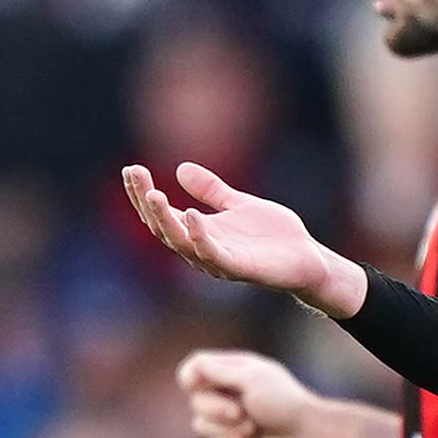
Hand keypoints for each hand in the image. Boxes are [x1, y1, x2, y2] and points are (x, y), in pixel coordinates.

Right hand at [124, 162, 366, 313]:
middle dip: (145, 202)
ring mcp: (218, 261)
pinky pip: (212, 253)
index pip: (161, 215)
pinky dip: (199, 235)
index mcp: (199, 233)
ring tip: (153, 194)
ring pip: (180, 243)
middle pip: (163, 228)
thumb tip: (180, 169)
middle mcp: (201, 249)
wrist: (307, 257)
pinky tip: (191, 214)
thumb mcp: (238, 203)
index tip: (131, 169)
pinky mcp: (239, 268)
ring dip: (164, 219)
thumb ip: (211, 190)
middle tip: (135, 175)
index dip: (142, 194)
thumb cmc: (273, 236)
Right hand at [179, 348, 325, 437]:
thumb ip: (217, 371)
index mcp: (233, 372)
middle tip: (240, 411)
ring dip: (225, 429)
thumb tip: (189, 371)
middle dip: (214, 408)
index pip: (195, 368)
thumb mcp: (251, 378)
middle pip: (195, 400)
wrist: (308, 436)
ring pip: (200, 426)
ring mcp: (229, 422)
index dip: (189, 376)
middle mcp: (228, 395)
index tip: (192, 384)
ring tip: (252, 428)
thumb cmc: (284, 402)